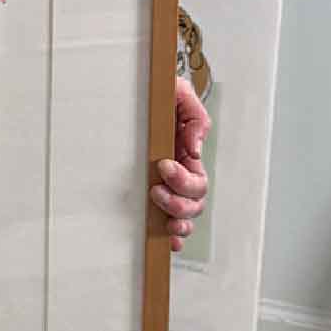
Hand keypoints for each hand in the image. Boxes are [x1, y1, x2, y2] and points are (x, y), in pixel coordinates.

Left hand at [151, 75, 208, 253]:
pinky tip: (165, 241)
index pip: (197, 180)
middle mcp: (179, 174)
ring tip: (164, 222)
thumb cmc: (157, 93)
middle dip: (179, 202)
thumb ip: (194, 119)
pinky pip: (164, 221)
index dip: (184, 181)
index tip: (163, 166)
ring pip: (184, 216)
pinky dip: (170, 236)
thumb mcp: (179, 95)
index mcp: (186, 154)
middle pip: (195, 203)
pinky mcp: (147, 192)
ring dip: (178, 222)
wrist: (134, 89)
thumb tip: (194, 150)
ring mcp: (165, 185)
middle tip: (155, 191)